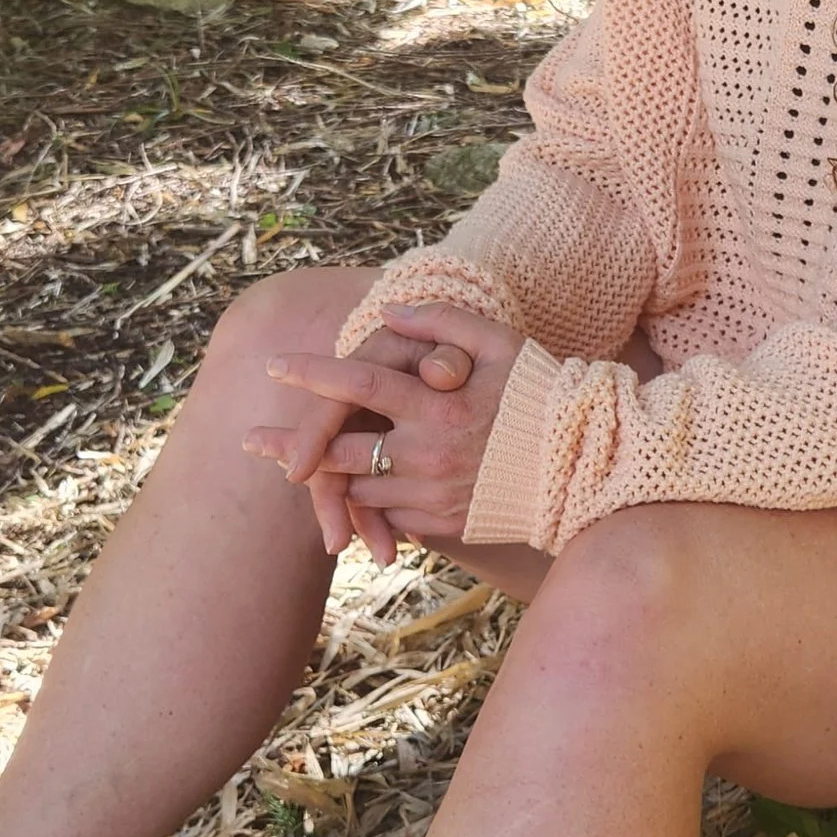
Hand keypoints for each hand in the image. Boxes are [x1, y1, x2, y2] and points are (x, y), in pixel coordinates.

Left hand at [247, 304, 522, 560]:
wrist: (586, 467)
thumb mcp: (501, 343)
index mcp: (440, 405)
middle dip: (290, 446)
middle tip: (250, 441)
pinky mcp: (443, 526)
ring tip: (295, 470)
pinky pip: (389, 515)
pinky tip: (351, 494)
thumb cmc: (543, 394)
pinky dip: (369, 503)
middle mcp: (430, 455)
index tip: (275, 365)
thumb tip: (387, 311)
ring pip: (359, 488)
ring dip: (328, 478)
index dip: (312, 374)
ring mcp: (434, 496)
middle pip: (339, 450)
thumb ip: (442, 321)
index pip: (359, 384)